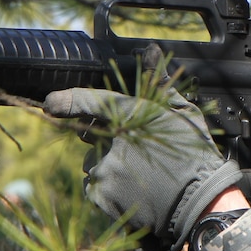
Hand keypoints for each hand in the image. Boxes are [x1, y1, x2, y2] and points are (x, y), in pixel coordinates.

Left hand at [43, 86, 242, 250]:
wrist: (201, 201)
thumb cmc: (195, 152)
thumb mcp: (181, 111)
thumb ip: (158, 81)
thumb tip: (149, 49)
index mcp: (128, 115)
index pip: (86, 101)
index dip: (64, 100)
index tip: (50, 103)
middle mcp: (111, 141)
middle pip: (89, 133)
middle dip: (103, 136)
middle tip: (132, 147)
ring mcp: (105, 170)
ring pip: (93, 161)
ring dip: (107, 163)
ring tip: (138, 172)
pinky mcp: (103, 196)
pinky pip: (95, 186)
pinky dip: (108, 186)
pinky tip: (133, 188)